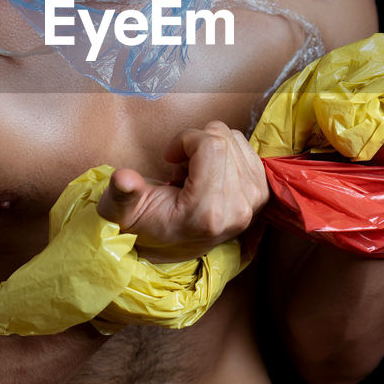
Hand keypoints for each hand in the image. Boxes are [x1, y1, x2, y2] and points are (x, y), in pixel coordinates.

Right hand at [97, 121, 269, 259]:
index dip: (185, 139)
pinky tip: (209, 174)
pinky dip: (224, 152)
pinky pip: (246, 147)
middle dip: (196, 143)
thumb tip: (123, 178)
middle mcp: (238, 209)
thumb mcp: (121, 212)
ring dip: (209, 148)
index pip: (212, 146)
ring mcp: (254, 202)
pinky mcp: (262, 193)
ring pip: (235, 139)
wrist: (172, 244)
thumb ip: (121, 195)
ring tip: (194, 174)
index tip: (170, 157)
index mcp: (207, 213)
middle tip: (181, 169)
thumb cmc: (145, 222)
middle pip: (224, 139)